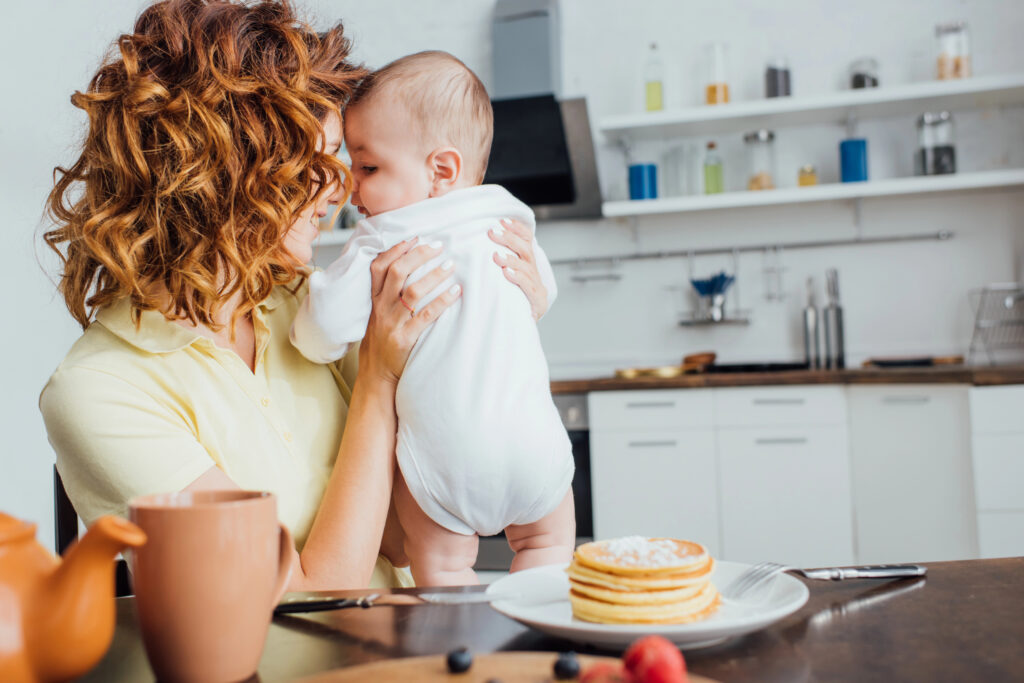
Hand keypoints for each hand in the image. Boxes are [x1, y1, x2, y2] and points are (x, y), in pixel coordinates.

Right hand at [359, 238, 461, 384]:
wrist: (377, 374)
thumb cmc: (382, 340)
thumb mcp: (378, 314)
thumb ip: (388, 293)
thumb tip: (410, 267)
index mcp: (374, 299)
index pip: (379, 266)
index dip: (396, 249)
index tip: (416, 237)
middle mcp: (381, 308)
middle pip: (397, 272)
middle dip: (418, 255)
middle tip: (439, 246)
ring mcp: (392, 323)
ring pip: (412, 292)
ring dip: (433, 275)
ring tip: (451, 265)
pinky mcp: (404, 339)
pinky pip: (426, 315)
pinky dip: (443, 301)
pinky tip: (456, 291)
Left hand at [489, 218, 547, 320]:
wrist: (517, 329)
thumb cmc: (505, 302)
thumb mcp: (499, 279)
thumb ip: (494, 262)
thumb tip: (473, 243)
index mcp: (528, 265)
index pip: (527, 240)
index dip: (517, 229)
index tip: (502, 220)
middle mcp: (535, 274)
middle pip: (526, 250)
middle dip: (509, 239)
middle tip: (492, 232)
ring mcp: (538, 288)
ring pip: (528, 267)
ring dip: (511, 259)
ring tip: (496, 255)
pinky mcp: (539, 303)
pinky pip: (529, 287)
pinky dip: (518, 278)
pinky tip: (506, 273)